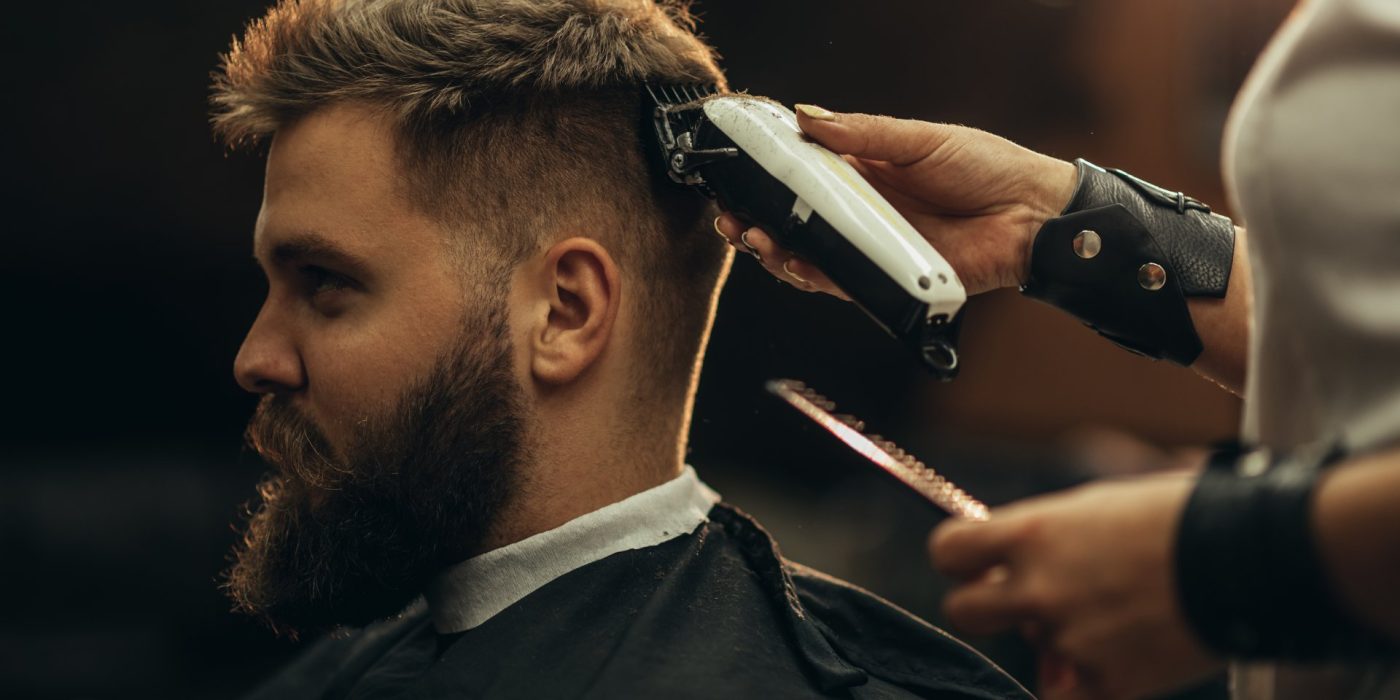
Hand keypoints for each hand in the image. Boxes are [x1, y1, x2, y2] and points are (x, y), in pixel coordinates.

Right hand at [715, 105, 1077, 296]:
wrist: (1032, 215)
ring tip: (754, 238)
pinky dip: (812, 275)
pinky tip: (793, 263)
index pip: (801, 174)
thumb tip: (806, 116)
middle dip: (755, 220)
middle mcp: (860, 211)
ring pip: (807, 255)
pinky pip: (838, 282)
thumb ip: (862, 133)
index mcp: (863, 170)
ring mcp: (870, 246)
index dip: (765, 177)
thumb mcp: (920, 140)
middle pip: (793, 220)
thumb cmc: (988, 168)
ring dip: (774, 250)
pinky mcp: (886, 279)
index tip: (735, 173)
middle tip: (732, 217)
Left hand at [928, 472, 1223, 699]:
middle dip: (986, 607)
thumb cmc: (1178, 518)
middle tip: (1022, 602)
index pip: (949, 550)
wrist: (1248, 558)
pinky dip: (1085, 682)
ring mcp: (1069, 638)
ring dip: (1056, 640)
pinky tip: (1118, 656)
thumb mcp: (1096, 506)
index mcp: (1034, 532)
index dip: (959, 559)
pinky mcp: (1105, 682)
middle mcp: (1040, 586)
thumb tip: (1012, 557)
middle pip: (964, 611)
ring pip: (1032, 649)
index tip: (974, 563)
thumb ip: (1045, 535)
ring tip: (1110, 616)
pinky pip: (1067, 692)